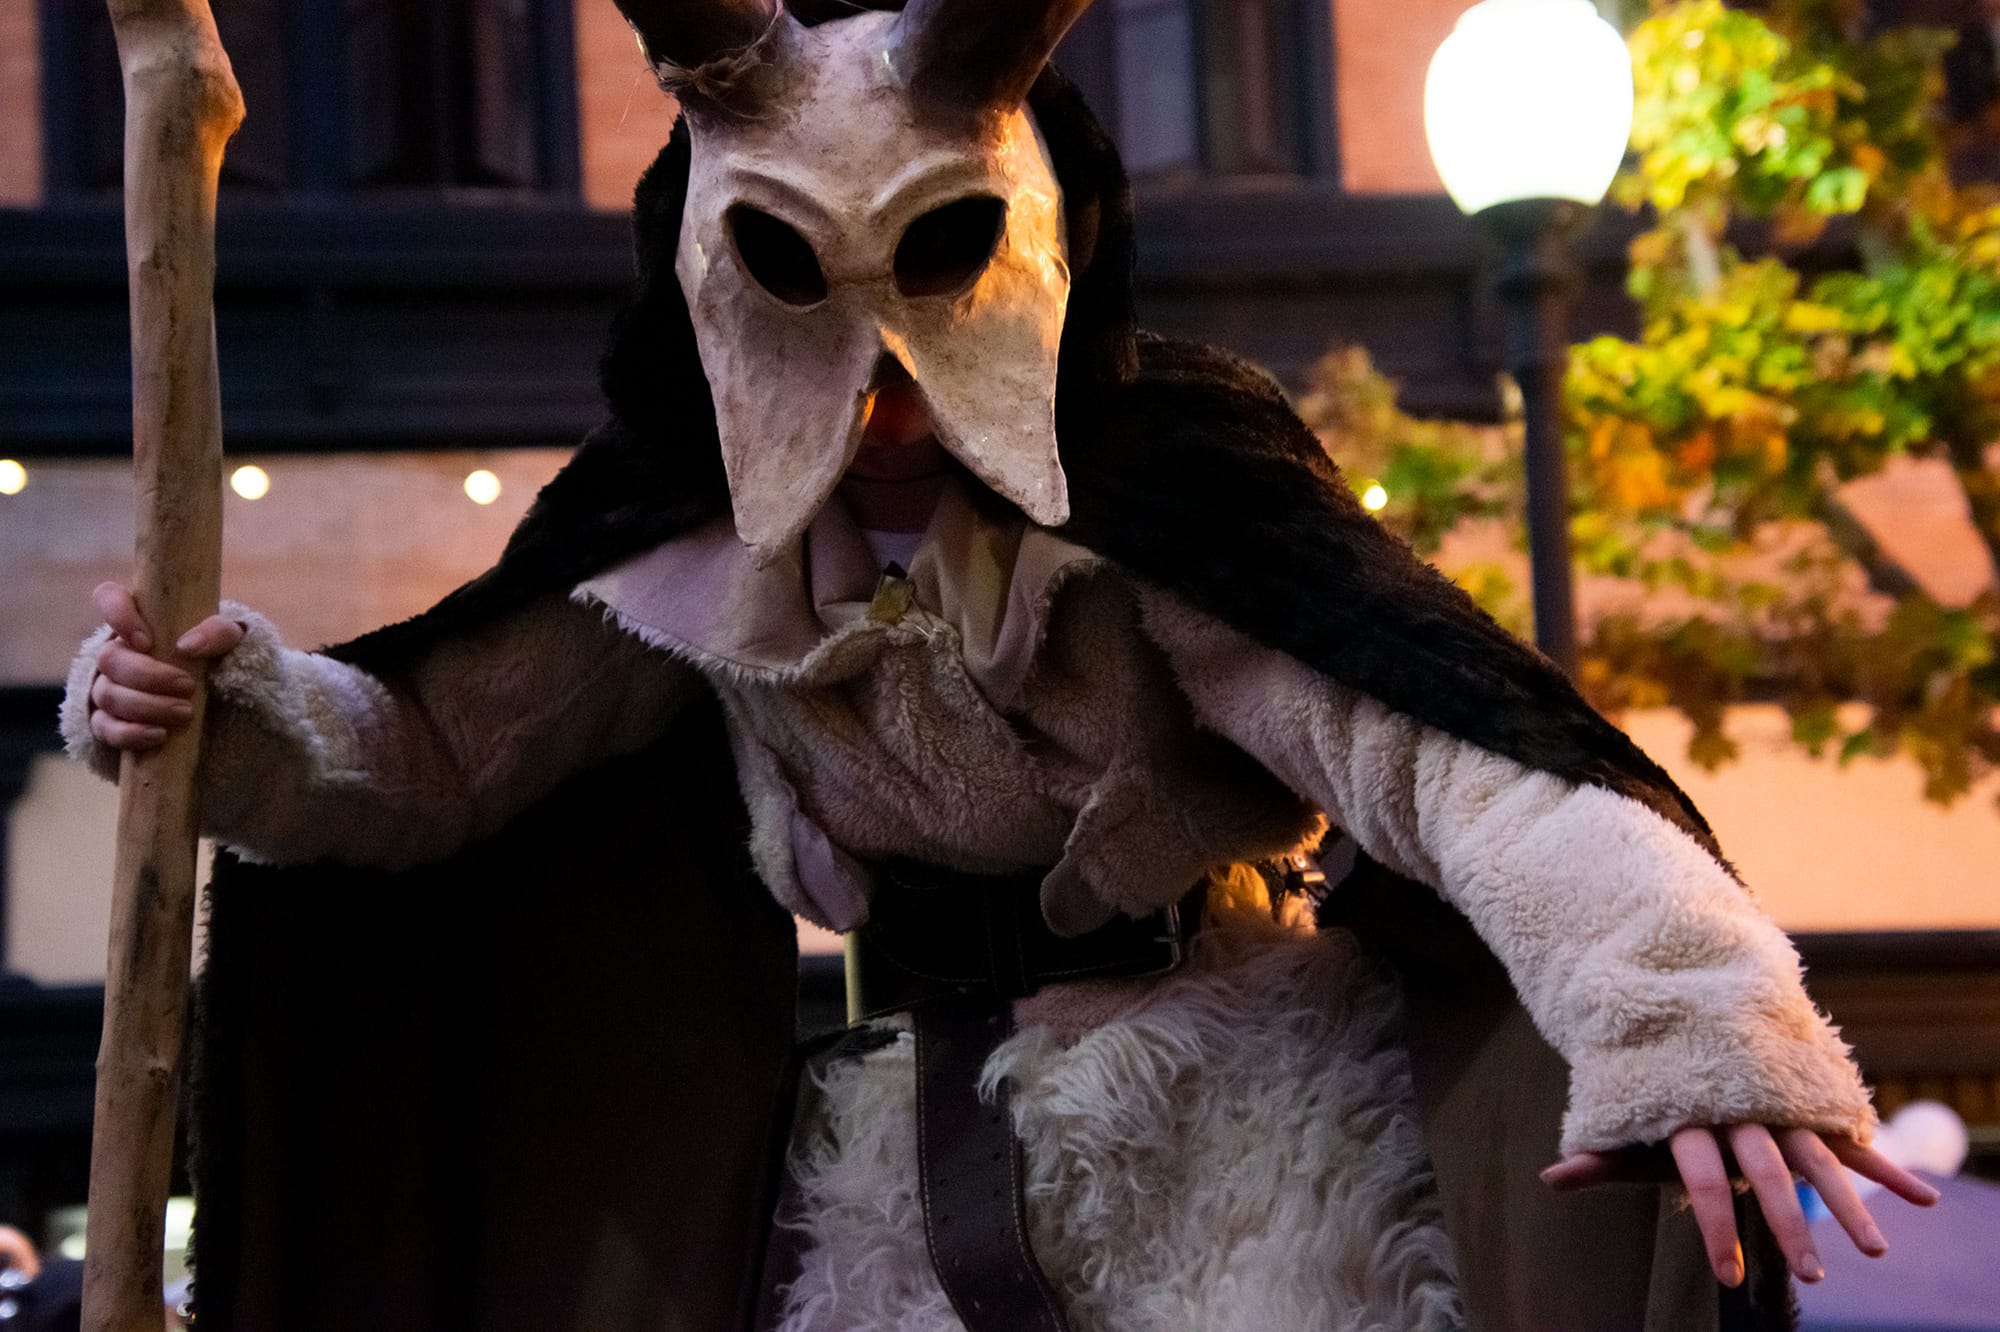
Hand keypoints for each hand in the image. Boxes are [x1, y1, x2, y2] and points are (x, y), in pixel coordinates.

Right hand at [87, 581, 244, 751]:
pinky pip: (104, 729)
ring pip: (107, 695)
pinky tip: (158, 735)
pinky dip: (130, 733)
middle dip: (148, 676)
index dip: (118, 615)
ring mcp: (107, 687)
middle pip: (109, 659)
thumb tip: (187, 646)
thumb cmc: (219, 659)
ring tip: (184, 713)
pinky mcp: (108, 722)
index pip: (108, 598)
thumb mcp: (231, 641)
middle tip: (188, 686)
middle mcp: (116, 652)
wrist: (223, 700)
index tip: (147, 641)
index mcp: (138, 621)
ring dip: (146, 706)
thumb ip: (218, 632)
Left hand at [1542, 1124, 1938, 1286]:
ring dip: (1851, 1204)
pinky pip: (1854, 1140)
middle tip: (1813, 1277)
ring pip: (1820, 1157)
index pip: (1702, 1177)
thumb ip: (1603, 1158)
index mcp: (1697, 1119)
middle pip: (1769, 1172)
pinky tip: (1925, 1201)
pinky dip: (1889, 1169)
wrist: (1702, 1028)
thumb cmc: (1668, 1100)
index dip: (1712, 1223)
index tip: (1724, 1275)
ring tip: (1875, 1252)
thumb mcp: (1638, 1127)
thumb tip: (1549, 1178)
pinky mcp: (1815, 1109)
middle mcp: (1743, 1113)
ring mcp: (1783, 1109)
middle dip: (1789, 1225)